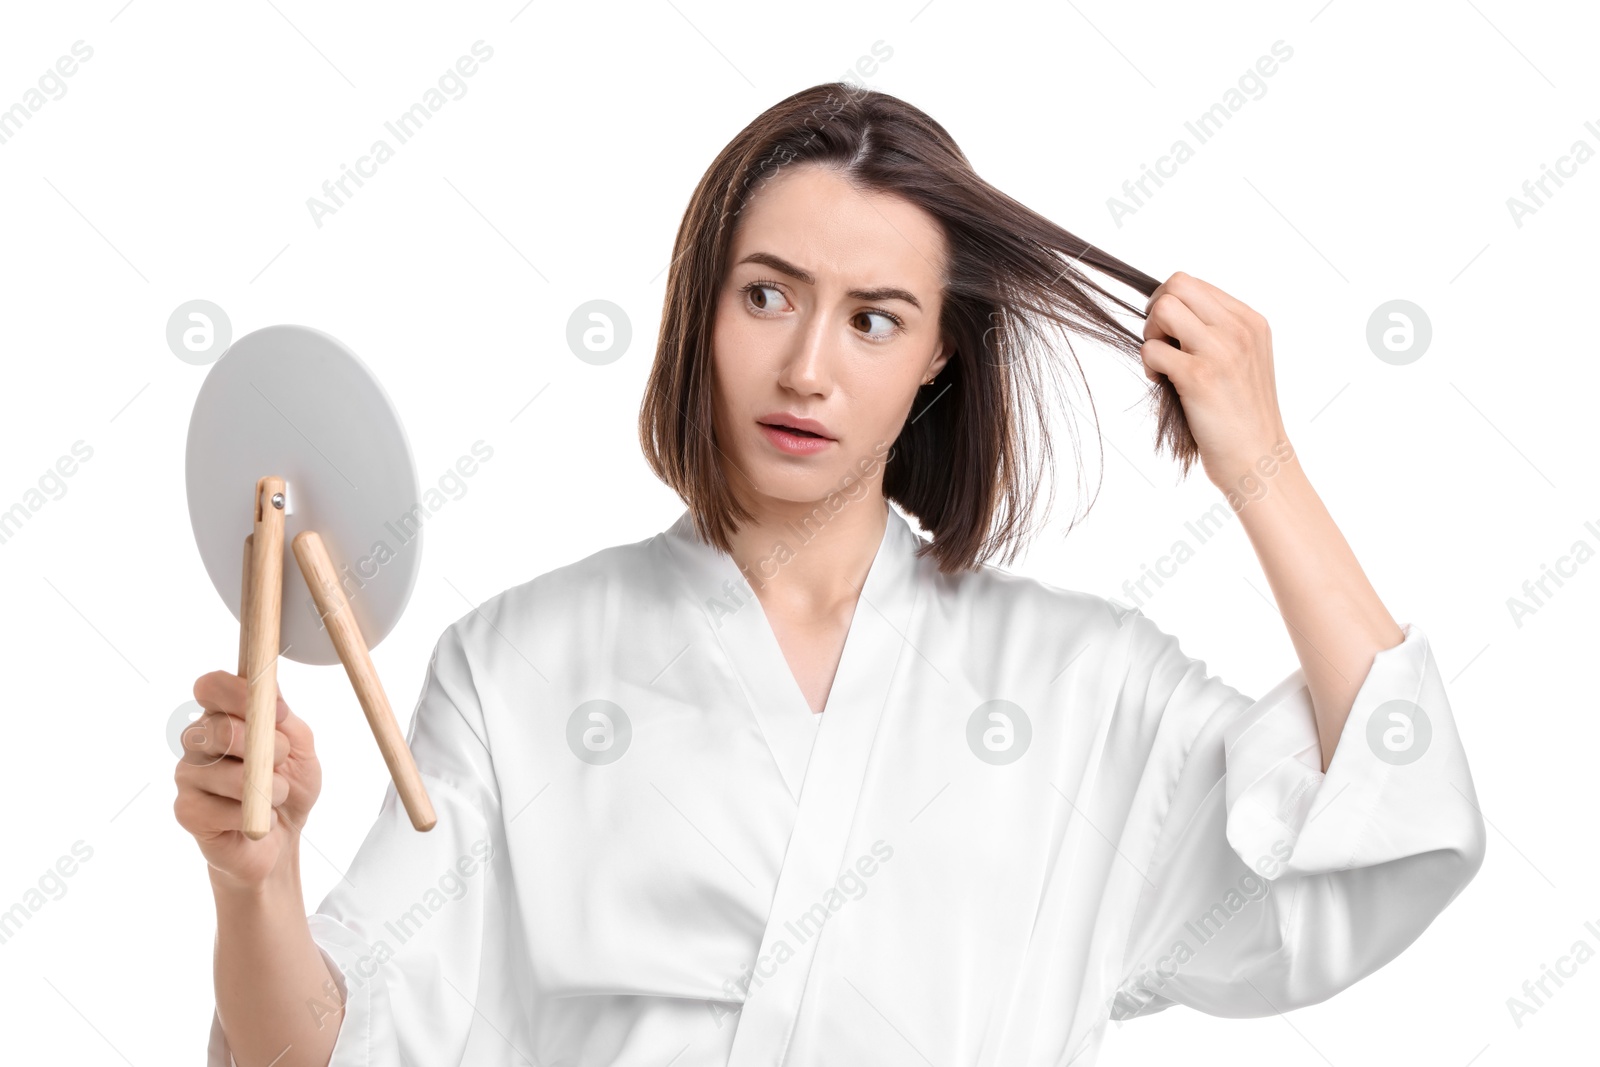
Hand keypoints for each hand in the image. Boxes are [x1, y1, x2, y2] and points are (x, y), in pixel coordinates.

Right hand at [173, 671, 323, 890]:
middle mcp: (197, 741)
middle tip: (281, 759)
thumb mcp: (300, 746)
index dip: (239, 692)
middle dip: (263, 745)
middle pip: (216, 728)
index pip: (210, 686)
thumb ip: (284, 720)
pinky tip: (257, 819)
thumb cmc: (287, 783)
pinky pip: (221, 809)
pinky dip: (253, 815)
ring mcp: (187, 775)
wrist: (281, 836)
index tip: (276, 711)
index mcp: (222, 715)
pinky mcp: (186, 811)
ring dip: (267, 787)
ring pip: (224, 773)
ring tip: (277, 794)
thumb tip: (269, 699)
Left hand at [1139, 272, 1289, 490]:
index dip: (1171, 304)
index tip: (1172, 335)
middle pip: (1176, 284)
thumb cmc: (1242, 414)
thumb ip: (1217, 331)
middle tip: (1161, 343)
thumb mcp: (1244, 360)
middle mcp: (1239, 329)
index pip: (1193, 283)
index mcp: (1250, 321)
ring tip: (1162, 364)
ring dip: (1150, 335)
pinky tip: (1162, 383)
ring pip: (1162, 308)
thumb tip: (1167, 310)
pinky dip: (1149, 365)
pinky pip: (1152, 349)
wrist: (1258, 459)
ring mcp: (1220, 350)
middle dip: (1156, 311)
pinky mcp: (1199, 377)